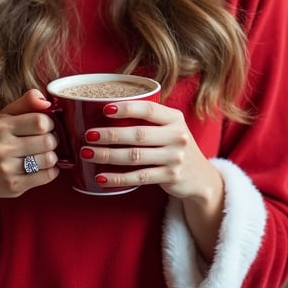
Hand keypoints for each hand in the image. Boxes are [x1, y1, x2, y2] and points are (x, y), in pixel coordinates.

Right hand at [0, 89, 59, 197]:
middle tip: (45, 141)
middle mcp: (1, 147)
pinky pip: (47, 176)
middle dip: (52, 140)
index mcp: (1, 126)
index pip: (41, 121)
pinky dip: (51, 171)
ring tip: (42, 155)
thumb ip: (27, 102)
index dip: (49, 123)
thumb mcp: (7, 115)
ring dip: (51, 157)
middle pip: (48, 141)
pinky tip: (42, 167)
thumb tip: (45, 100)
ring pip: (49, 159)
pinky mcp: (14, 185)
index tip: (45, 126)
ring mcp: (6, 168)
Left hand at [84, 101, 219, 201]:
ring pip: (135, 156)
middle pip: (138, 134)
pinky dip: (117, 178)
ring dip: (107, 155)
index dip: (126, 108)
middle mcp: (177, 136)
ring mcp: (174, 158)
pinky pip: (138, 177)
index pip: (149, 109)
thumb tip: (106, 113)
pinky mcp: (170, 177)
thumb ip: (149, 120)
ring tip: (87, 153)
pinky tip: (101, 177)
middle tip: (88, 135)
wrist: (200, 177)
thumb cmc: (175, 147)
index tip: (104, 109)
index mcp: (175, 118)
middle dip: (110, 135)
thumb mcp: (170, 128)